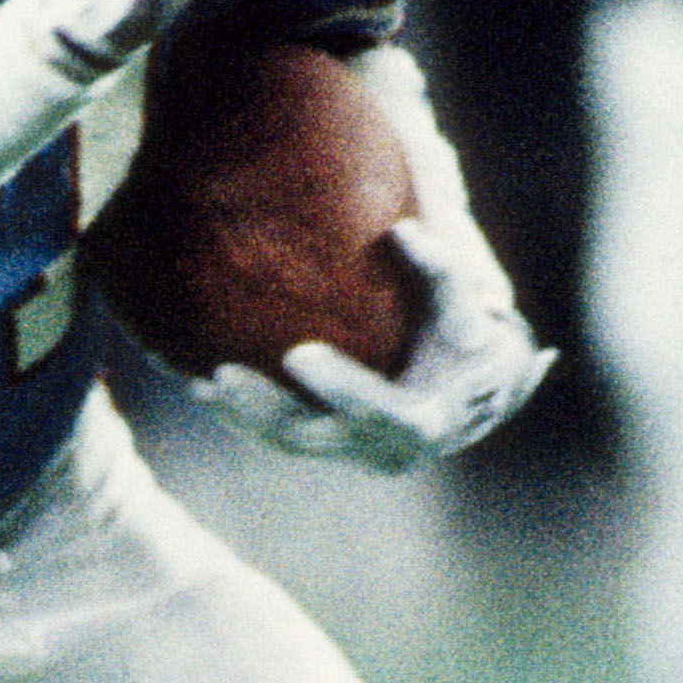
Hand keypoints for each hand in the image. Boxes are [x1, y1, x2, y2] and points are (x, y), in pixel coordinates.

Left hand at [197, 220, 553, 472]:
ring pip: (291, 442)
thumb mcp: (464, 301)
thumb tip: (401, 229)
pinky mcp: (337, 447)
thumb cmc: (472, 331)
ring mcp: (358, 453)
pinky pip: (285, 437)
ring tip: (200, 385)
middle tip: (219, 375)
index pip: (377, 410)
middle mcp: (388, 450)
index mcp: (425, 420)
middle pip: (315, 435)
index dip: (338, 384)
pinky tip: (204, 389)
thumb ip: (439, 267)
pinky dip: (249, 417)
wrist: (481, 383)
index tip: (295, 353)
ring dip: (245, 416)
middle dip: (265, 408)